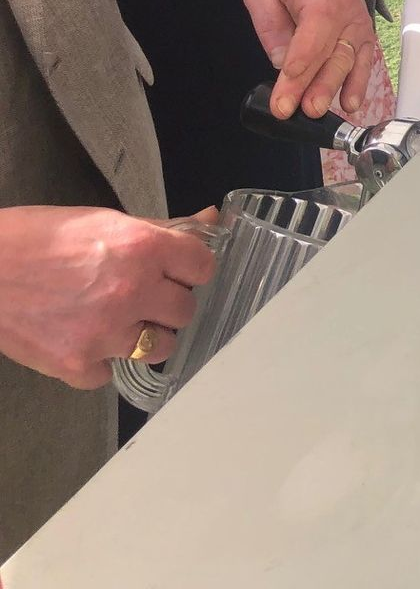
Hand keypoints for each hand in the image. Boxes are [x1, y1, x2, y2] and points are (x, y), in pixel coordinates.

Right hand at [0, 206, 216, 389]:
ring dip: (144, 335)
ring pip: (158, 347)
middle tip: (143, 295)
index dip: (191, 268)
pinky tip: (82, 337)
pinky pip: (110, 372)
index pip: (202, 266)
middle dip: (168, 302)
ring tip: (117, 319)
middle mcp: (131, 291)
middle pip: (185, 310)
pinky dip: (100, 360)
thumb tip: (210, 220)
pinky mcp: (78, 366)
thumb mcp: (104, 221)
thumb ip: (160, 228)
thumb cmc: (36, 238)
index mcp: (142, 248)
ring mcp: (105, 333)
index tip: (178, 270)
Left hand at [242, 0, 375, 118]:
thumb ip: (269, 22)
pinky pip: (364, 61)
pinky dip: (359, 83)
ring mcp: (357, 26)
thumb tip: (280, 60)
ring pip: (347, 60)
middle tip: (299, 108)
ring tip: (317, 110)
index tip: (287, 80)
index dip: (302, 57)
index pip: (313, 30)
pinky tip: (350, 103)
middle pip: (331, 52)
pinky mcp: (364, 37)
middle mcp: (344, 13)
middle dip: (315, 83)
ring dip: (333, 87)